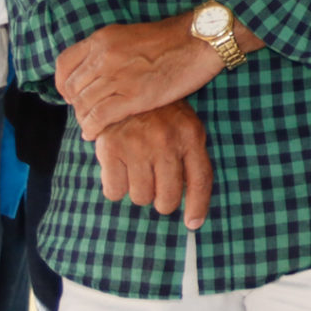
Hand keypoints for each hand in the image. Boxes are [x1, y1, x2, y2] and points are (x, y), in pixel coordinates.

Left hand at [57, 15, 223, 138]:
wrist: (201, 40)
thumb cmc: (171, 39)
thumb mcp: (130, 36)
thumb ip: (108, 51)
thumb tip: (92, 71)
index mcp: (103, 39)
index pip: (64, 65)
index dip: (64, 84)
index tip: (72, 94)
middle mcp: (105, 56)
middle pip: (73, 89)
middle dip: (76, 104)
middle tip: (87, 111)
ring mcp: (119, 76)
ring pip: (84, 105)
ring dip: (84, 119)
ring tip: (92, 125)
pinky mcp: (134, 96)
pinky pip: (99, 118)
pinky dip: (92, 129)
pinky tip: (94, 134)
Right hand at [92, 103, 213, 228]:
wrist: (126, 87)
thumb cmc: (161, 115)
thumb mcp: (186, 127)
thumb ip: (191, 158)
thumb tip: (193, 208)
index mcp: (191, 136)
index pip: (200, 180)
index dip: (198, 206)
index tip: (193, 224)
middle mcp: (166, 142)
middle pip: (167, 198)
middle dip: (162, 200)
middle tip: (156, 187)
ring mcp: (138, 146)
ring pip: (140, 197)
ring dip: (139, 191)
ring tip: (138, 170)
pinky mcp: (111, 150)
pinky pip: (114, 192)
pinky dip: (116, 187)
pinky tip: (120, 169)